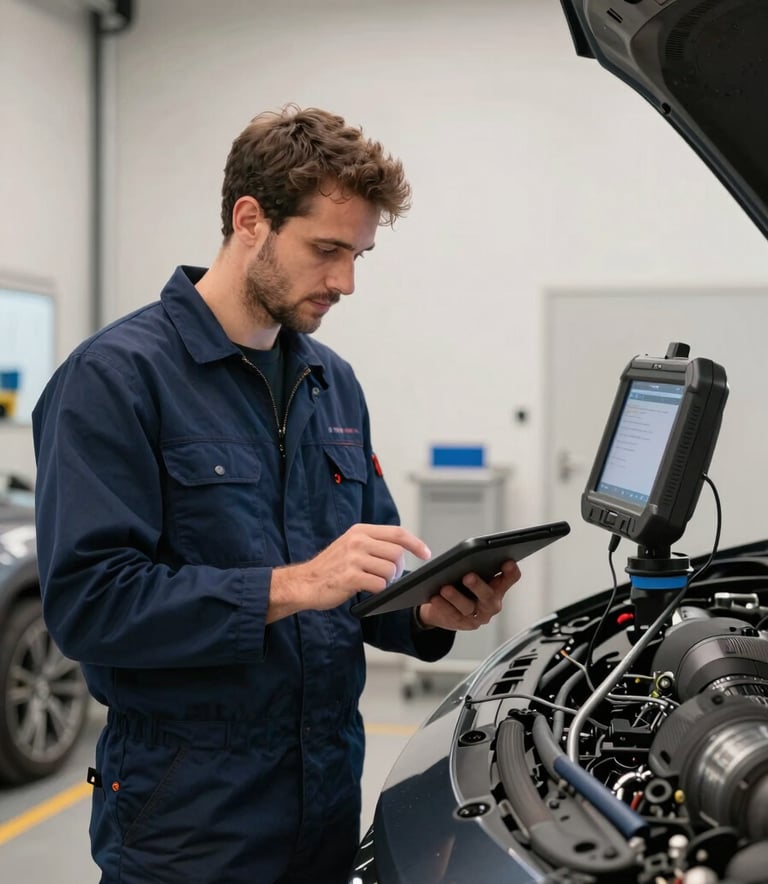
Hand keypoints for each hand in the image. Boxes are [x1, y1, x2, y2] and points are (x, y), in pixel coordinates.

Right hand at [268, 523, 429, 619]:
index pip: (397, 533)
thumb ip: (372, 543)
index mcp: (360, 531)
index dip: (415, 543)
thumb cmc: (330, 567)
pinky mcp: (350, 577)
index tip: (426, 553)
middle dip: (398, 568)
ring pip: (390, 570)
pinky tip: (369, 589)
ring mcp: (353, 558)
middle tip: (390, 576)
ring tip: (376, 583)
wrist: (304, 582)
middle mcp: (357, 541)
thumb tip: (401, 549)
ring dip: (388, 581)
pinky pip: (379, 584)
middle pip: (397, 552)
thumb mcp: (350, 545)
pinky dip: (379, 590)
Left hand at [416, 560, 520, 630]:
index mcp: (497, 586)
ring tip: (445, 588)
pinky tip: (435, 598)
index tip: (507, 562)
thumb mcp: (472, 573)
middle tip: (468, 576)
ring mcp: (478, 615)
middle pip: (488, 596)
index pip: (510, 578)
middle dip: (478, 586)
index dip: (511, 571)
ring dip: (456, 597)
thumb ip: (476, 565)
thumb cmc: (461, 585)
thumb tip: (467, 554)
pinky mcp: (462, 624)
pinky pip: (452, 615)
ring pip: (468, 607)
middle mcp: (491, 602)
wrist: (443, 607)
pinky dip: (443, 606)